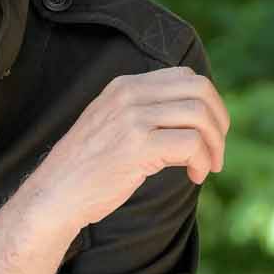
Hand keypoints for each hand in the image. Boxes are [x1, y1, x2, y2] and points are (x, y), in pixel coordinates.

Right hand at [20, 65, 228, 239]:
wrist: (54, 195)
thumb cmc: (86, 169)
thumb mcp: (113, 126)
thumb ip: (145, 115)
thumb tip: (195, 122)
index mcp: (125, 86)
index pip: (186, 77)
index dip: (208, 105)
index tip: (208, 134)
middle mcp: (129, 95)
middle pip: (200, 90)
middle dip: (219, 122)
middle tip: (216, 152)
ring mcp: (132, 118)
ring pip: (199, 115)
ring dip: (214, 145)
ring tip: (208, 167)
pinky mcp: (137, 146)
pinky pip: (191, 144)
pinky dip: (202, 161)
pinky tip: (195, 176)